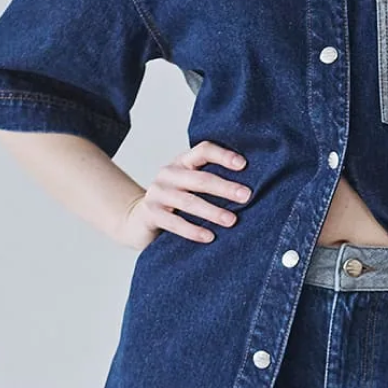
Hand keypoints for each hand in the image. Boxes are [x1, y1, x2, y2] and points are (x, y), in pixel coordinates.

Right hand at [116, 140, 251, 254]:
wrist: (138, 220)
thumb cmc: (175, 203)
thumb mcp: (190, 186)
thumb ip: (210, 181)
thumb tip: (249, 189)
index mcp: (182, 162)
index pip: (203, 150)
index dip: (223, 155)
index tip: (243, 165)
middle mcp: (168, 173)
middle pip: (200, 178)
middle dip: (225, 187)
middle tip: (246, 196)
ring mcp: (158, 193)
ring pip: (188, 201)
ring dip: (212, 211)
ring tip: (232, 220)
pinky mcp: (151, 213)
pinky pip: (174, 222)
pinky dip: (193, 230)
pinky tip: (209, 236)